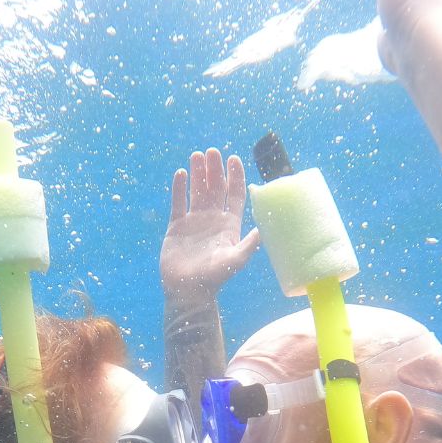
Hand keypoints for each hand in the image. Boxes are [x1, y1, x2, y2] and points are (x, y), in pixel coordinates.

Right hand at [160, 148, 259, 302]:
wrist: (188, 291)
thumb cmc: (214, 278)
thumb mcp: (235, 260)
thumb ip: (249, 244)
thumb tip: (264, 229)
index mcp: (229, 224)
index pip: (235, 194)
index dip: (235, 176)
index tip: (233, 158)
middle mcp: (213, 219)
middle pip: (216, 188)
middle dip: (215, 169)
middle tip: (213, 152)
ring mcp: (194, 222)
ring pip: (197, 191)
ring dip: (198, 173)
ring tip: (197, 155)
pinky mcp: (176, 227)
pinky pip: (178, 203)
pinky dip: (179, 188)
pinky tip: (181, 174)